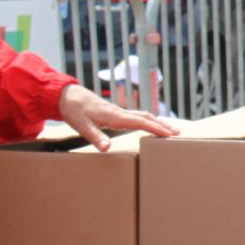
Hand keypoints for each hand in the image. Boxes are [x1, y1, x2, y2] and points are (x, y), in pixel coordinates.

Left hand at [57, 83, 177, 148]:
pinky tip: (149, 124)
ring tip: (169, 130)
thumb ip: (96, 137)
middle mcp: (120, 112)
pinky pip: (136, 116)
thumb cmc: (74, 111)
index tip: (170, 134)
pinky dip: (148, 120)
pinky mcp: (115, 112)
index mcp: (115, 116)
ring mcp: (118, 111)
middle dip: (163, 125)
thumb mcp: (82, 126)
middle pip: (147, 117)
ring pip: (143, 115)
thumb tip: (108, 149)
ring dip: (157, 122)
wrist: (67, 96)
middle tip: (178, 133)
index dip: (156, 128)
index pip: (141, 122)